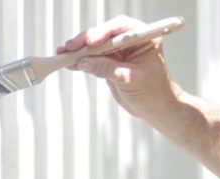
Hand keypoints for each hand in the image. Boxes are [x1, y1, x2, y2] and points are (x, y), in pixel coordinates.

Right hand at [57, 15, 182, 117]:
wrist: (155, 108)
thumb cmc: (152, 92)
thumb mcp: (130, 79)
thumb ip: (107, 69)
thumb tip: (84, 62)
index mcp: (143, 38)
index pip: (120, 28)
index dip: (103, 32)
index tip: (91, 42)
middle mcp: (130, 41)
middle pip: (104, 34)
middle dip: (86, 41)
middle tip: (71, 47)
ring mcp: (119, 51)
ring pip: (96, 45)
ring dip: (79, 49)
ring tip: (64, 53)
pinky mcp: (110, 62)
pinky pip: (93, 57)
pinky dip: (81, 60)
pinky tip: (69, 62)